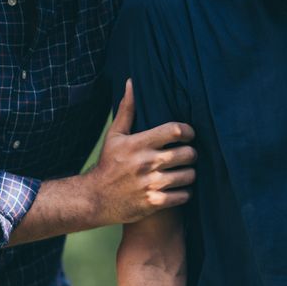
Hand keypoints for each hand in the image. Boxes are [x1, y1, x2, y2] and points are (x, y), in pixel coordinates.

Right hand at [85, 79, 196, 224]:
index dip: (188, 131)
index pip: (174, 131)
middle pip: (187, 153)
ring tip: (185, 171)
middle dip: (192, 153)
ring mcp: (150, 184)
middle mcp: (146, 163)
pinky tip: (179, 188)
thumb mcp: (114, 136)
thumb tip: (131, 83)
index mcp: (138, 144)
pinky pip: (183, 196)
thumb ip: (127, 110)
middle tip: (188, 154)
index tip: (188, 134)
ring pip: (189, 176)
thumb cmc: (108, 164)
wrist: (94, 199)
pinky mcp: (154, 203)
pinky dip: (185, 192)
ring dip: (190, 173)